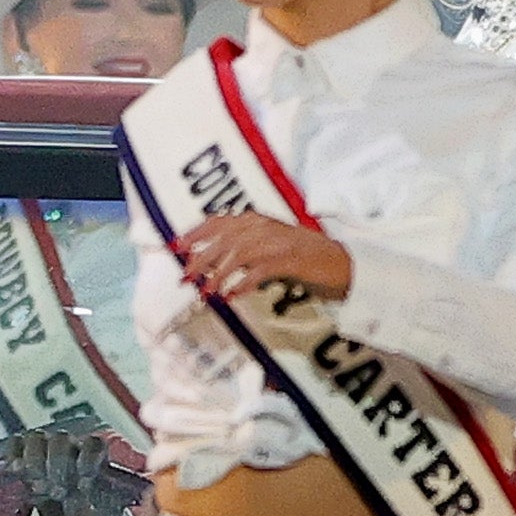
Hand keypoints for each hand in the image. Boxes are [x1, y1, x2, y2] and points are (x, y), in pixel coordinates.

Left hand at [173, 212, 351, 313]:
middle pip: (223, 239)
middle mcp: (264, 226)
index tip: (176, 246)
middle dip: (201, 258)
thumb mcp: (269, 244)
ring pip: (237, 254)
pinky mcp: (290, 259)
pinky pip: (259, 271)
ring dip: (218, 274)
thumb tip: (211, 259)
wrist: (339, 262)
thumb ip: (243, 246)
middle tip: (186, 276)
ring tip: (207, 291)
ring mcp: (277, 241)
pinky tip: (232, 295)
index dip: (195, 233)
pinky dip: (243, 284)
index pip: (218, 222)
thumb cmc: (303, 256)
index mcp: (257, 219)